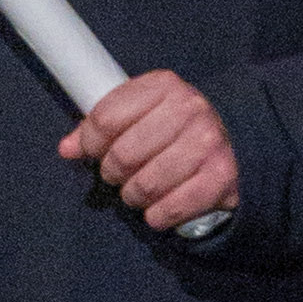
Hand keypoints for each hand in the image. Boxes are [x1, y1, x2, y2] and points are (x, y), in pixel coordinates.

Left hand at [59, 69, 240, 235]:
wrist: (235, 140)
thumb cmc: (176, 127)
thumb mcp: (141, 112)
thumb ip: (103, 125)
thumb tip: (67, 148)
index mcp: (164, 85)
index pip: (106, 118)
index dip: (90, 142)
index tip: (94, 152)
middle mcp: (189, 109)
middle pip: (122, 155)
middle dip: (113, 173)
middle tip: (120, 175)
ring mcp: (208, 142)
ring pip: (143, 186)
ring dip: (133, 197)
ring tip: (139, 192)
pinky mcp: (221, 176)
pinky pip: (169, 209)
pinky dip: (157, 216)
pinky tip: (159, 208)